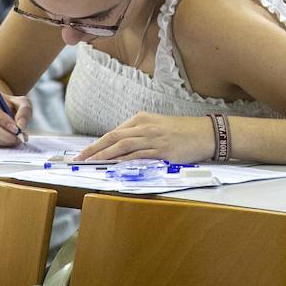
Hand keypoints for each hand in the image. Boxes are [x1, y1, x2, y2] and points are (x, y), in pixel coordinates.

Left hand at [75, 111, 215, 162]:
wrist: (206, 133)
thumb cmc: (183, 132)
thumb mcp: (158, 127)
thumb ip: (140, 135)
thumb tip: (121, 149)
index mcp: (142, 118)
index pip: (114, 132)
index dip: (97, 143)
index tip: (85, 153)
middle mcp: (145, 126)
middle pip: (113, 138)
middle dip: (94, 149)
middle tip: (79, 159)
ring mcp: (153, 138)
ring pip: (122, 146)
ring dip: (104, 155)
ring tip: (91, 163)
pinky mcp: (162, 150)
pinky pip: (138, 155)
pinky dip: (123, 160)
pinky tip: (113, 166)